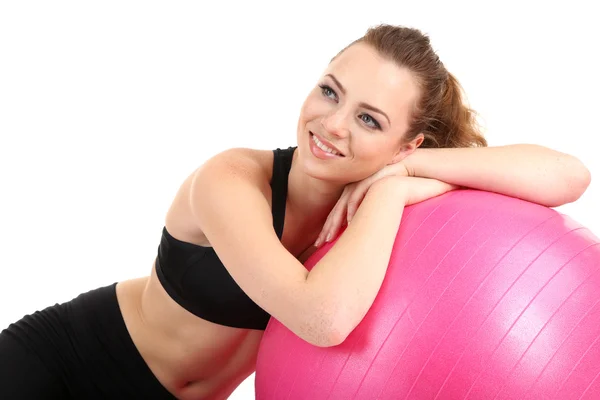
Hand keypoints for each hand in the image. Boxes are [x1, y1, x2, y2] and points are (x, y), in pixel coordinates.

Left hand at [314, 174, 458, 247]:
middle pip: (343, 201)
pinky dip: (358, 202)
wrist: (456, 173)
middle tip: (318, 244)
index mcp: (374, 188)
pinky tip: (352, 219)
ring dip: (338, 215)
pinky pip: (368, 186)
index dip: (333, 225)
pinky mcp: (390, 167)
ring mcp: (381, 170)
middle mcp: (374, 178)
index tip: (322, 245)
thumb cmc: (436, 194)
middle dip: (329, 222)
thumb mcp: (410, 212)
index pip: (346, 208)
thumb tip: (380, 254)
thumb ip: (391, 224)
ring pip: (350, 194)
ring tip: (330, 235)